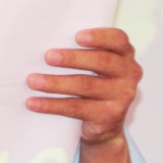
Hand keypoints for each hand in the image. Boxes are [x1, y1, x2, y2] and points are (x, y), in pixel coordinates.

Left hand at [26, 28, 141, 144]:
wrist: (104, 125)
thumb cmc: (92, 84)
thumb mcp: (94, 66)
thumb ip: (82, 51)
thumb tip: (42, 42)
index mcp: (125, 55)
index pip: (118, 40)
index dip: (99, 37)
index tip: (77, 36)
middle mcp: (129, 73)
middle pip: (101, 62)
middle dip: (72, 58)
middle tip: (48, 57)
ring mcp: (122, 96)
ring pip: (86, 85)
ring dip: (55, 83)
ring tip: (33, 80)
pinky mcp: (109, 116)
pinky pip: (76, 108)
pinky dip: (51, 105)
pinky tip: (33, 103)